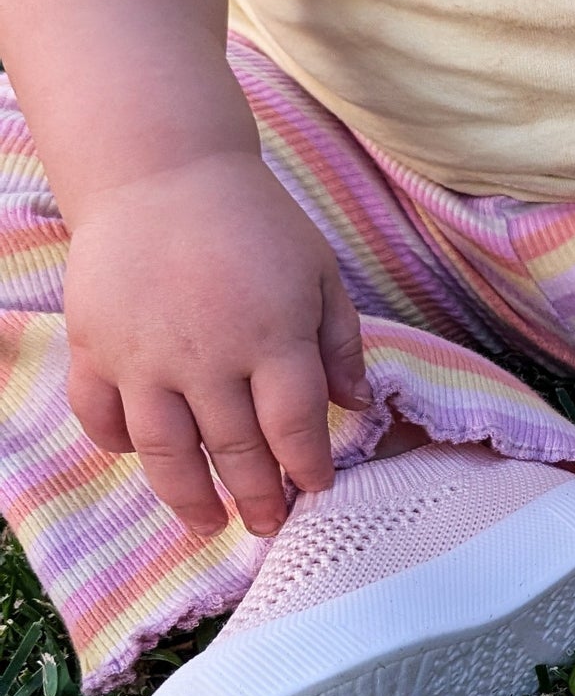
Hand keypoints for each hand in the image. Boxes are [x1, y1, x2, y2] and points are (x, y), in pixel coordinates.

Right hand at [63, 152, 370, 536]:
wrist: (161, 171)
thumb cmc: (254, 224)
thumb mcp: (319, 274)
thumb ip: (340, 343)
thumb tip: (358, 405)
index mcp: (272, 337)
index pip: (295, 426)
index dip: (308, 466)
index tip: (317, 486)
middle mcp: (206, 356)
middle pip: (235, 448)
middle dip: (258, 495)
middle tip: (270, 524)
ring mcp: (143, 355)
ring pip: (165, 450)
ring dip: (189, 496)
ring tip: (209, 524)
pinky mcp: (94, 345)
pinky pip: (100, 414)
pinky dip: (117, 444)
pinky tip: (142, 458)